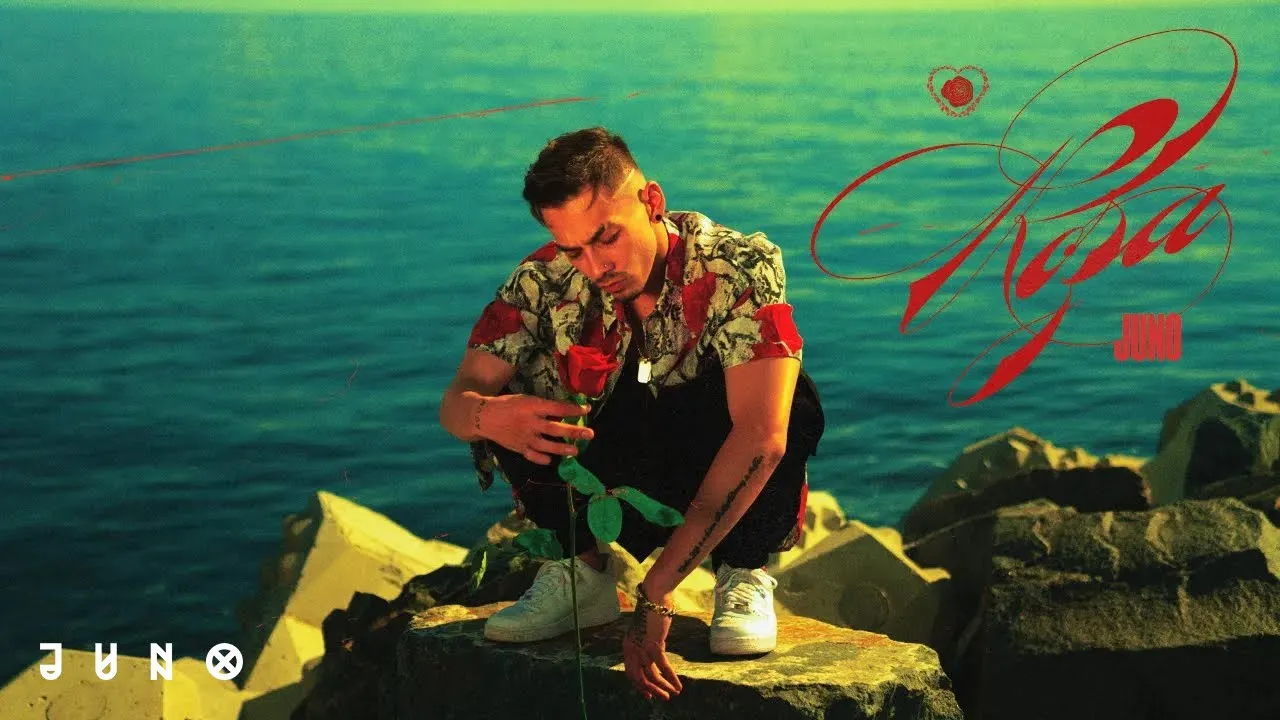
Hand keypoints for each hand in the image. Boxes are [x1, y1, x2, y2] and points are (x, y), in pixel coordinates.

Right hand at [475, 394, 593, 464]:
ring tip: (575, 450)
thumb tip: (563, 411)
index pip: (557, 408)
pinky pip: (532, 455)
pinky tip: (551, 460)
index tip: (586, 409)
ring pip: (547, 445)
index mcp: (532, 406)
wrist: (483, 417)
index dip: (573, 409)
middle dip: (574, 431)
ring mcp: (524, 437)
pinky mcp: (518, 448)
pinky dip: (542, 458)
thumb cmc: (507, 404)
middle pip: (556, 428)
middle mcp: (530, 423)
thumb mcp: (525, 399)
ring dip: (562, 448)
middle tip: (590, 434)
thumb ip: (542, 406)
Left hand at [623, 583, 682, 700]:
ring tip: (672, 694)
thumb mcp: (646, 630)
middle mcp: (631, 649)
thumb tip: (657, 653)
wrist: (655, 596)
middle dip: (649, 690)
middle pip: (637, 678)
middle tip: (660, 698)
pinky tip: (678, 685)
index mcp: (627, 645)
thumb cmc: (652, 610)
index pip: (629, 672)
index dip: (638, 685)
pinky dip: (671, 678)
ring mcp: (641, 648)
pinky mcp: (654, 645)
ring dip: (662, 688)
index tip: (648, 693)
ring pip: (650, 676)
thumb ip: (647, 643)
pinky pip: (663, 667)